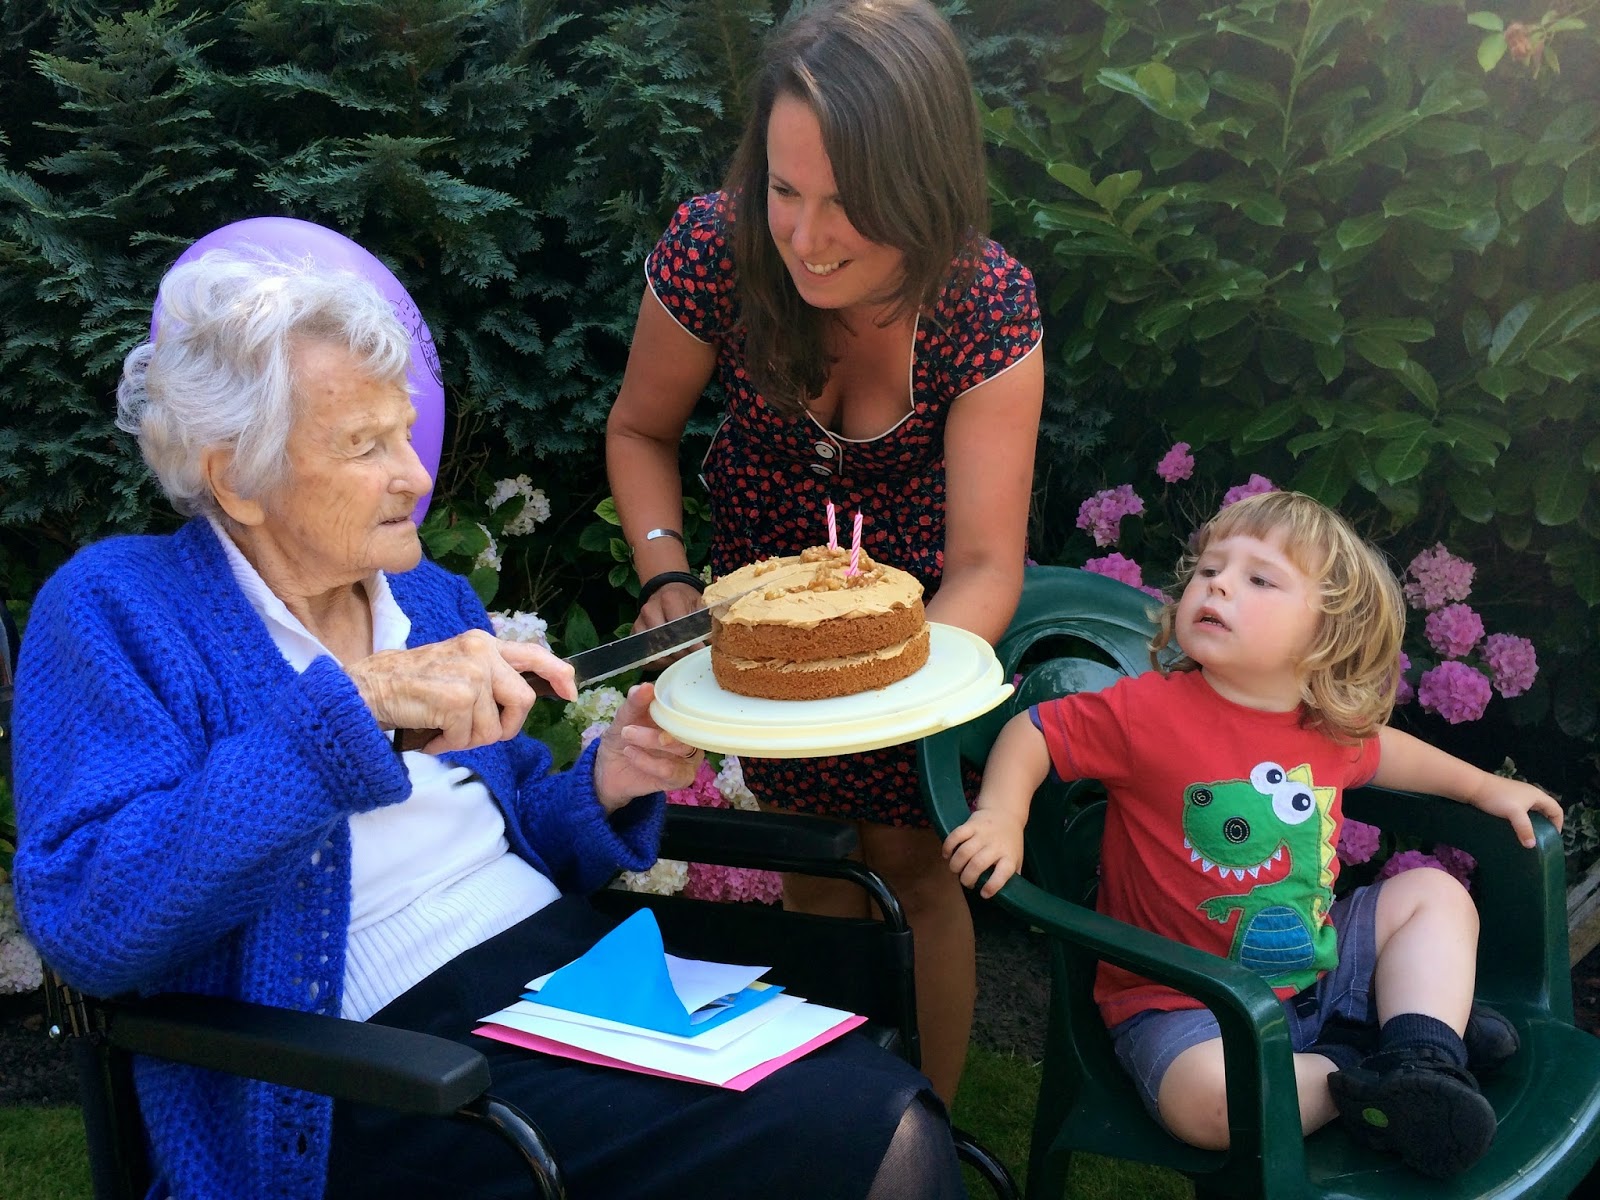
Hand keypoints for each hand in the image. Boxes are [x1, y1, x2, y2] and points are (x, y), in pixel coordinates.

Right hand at [348, 630, 575, 754]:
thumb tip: (519, 702)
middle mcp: (481, 652)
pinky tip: (433, 735)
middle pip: (523, 702)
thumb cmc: (410, 685)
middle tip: (474, 733)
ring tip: (444, 730)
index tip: (570, 693)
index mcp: (483, 643)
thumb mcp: (457, 667)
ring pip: (494, 727)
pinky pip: (468, 738)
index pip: (534, 654)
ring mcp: (471, 674)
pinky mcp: (457, 698)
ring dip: (469, 739)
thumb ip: (489, 677)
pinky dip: (450, 744)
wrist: (368, 689)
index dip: (558, 674)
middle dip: (504, 728)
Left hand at [593, 682, 703, 811]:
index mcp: (678, 715)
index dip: (672, 700)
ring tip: (627, 744)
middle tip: (628, 730)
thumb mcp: (623, 719)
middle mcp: (689, 733)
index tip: (650, 696)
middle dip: (656, 727)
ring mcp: (689, 756)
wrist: (608, 771)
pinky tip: (632, 755)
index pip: (686, 704)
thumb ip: (634, 703)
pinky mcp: (682, 778)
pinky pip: (672, 770)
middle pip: (686, 726)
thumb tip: (646, 686)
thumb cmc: (621, 740)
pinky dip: (649, 763)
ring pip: (682, 747)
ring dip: (651, 743)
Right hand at [631, 581, 706, 668]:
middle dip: (680, 653)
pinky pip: (644, 655)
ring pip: (653, 650)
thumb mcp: (700, 604)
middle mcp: (650, 609)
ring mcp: (640, 622)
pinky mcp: (635, 633)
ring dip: (668, 659)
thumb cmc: (686, 599)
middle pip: (664, 640)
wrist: (667, 589)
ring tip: (681, 661)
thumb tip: (718, 643)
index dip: (690, 643)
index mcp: (669, 599)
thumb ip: (707, 621)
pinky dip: (657, 662)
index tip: (700, 652)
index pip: (678, 627)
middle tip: (692, 660)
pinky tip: (669, 661)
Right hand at [943, 808, 1025, 897]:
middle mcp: (996, 845)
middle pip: (978, 864)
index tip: (984, 893)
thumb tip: (1007, 896)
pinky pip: (956, 835)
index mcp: (1009, 856)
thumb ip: (1012, 875)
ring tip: (955, 870)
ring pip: (964, 851)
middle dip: (967, 878)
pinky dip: (948, 847)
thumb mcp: (1016, 859)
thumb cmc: (1009, 842)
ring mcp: (983, 834)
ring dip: (956, 865)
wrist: (1005, 813)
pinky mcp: (971, 824)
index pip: (1003, 873)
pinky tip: (947, 855)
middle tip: (965, 882)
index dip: (992, 886)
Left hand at [1468, 774, 1564, 848]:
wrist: (1474, 786)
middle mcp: (1530, 794)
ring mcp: (1518, 795)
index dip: (1559, 823)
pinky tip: (1515, 827)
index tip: (1553, 837)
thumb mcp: (1514, 814)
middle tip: (1542, 838)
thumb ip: (1524, 829)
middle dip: (1546, 823)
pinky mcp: (1506, 797)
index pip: (1556, 809)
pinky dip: (1522, 819)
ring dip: (1533, 822)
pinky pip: (1521, 810)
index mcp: (1537, 795)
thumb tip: (1532, 845)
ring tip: (1529, 835)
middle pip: (1545, 809)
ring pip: (1532, 810)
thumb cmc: (1497, 798)